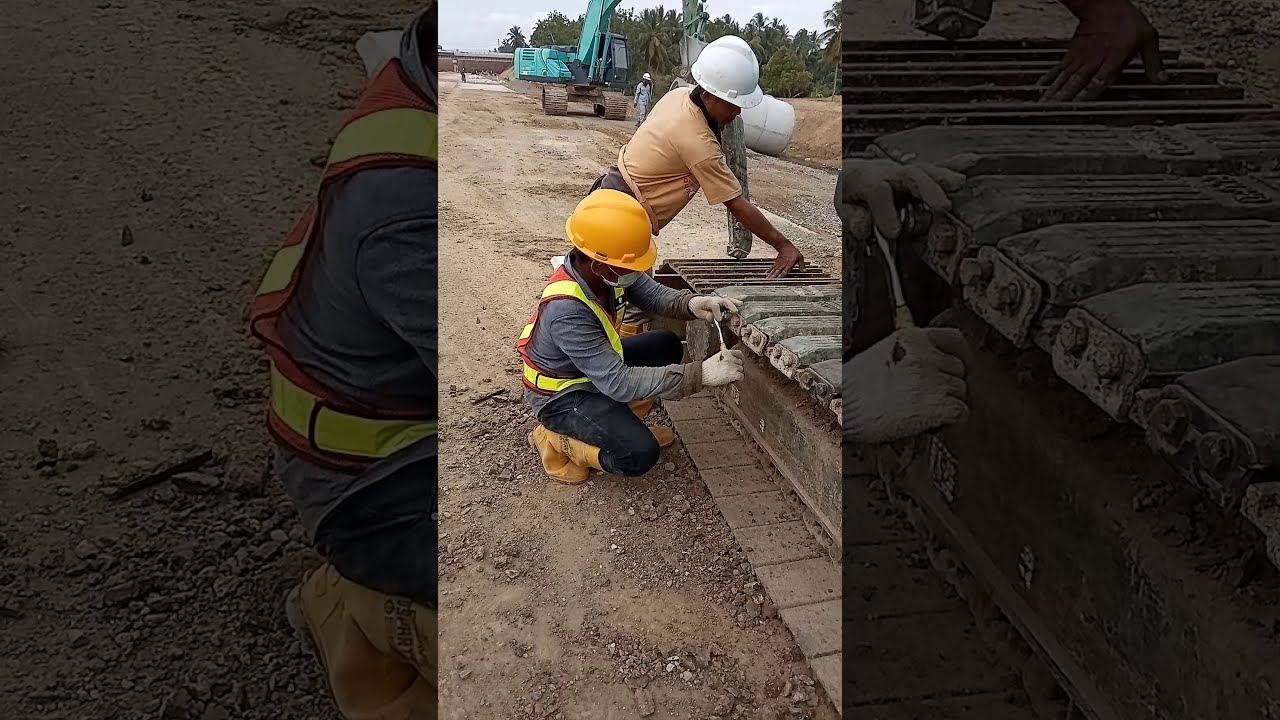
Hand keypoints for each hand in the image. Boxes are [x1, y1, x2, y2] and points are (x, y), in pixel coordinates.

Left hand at [689, 295, 743, 321]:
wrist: (698, 302)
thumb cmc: (699, 308)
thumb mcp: (699, 313)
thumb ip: (706, 316)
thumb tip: (711, 318)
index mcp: (709, 302)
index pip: (714, 306)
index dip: (717, 312)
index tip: (719, 319)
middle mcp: (716, 299)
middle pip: (724, 301)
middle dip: (730, 306)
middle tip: (734, 312)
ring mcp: (721, 299)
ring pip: (729, 299)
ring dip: (735, 302)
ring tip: (741, 304)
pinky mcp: (724, 301)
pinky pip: (732, 299)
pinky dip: (738, 298)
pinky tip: (745, 297)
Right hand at [701, 349, 744, 386]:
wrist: (703, 375)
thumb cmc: (707, 368)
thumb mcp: (716, 357)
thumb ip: (725, 357)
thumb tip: (732, 360)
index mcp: (726, 353)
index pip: (739, 353)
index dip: (741, 358)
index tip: (740, 362)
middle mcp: (730, 358)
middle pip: (740, 362)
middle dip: (736, 367)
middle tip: (730, 372)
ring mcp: (732, 366)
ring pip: (741, 369)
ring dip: (737, 373)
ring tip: (729, 375)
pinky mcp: (734, 373)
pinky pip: (741, 376)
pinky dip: (738, 379)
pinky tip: (732, 379)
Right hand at [765, 244, 803, 278]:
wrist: (785, 245)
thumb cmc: (793, 252)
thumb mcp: (800, 258)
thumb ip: (802, 265)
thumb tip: (804, 271)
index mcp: (789, 264)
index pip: (785, 271)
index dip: (782, 275)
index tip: (779, 279)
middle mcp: (783, 265)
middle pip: (778, 271)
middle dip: (774, 276)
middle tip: (771, 281)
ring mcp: (779, 264)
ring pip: (774, 270)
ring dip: (771, 275)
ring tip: (767, 279)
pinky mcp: (776, 263)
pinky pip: (772, 268)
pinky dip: (769, 271)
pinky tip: (766, 274)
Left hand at [836, 156, 972, 242]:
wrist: (856, 173)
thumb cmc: (852, 192)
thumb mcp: (843, 206)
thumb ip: (852, 217)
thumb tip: (865, 227)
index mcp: (868, 181)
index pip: (878, 192)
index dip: (886, 211)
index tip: (893, 231)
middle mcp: (891, 173)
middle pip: (911, 176)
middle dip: (929, 189)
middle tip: (942, 206)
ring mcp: (907, 172)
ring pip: (927, 171)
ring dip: (945, 177)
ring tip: (959, 184)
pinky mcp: (921, 174)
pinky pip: (940, 167)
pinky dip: (956, 164)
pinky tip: (972, 161)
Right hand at [842, 327, 972, 443]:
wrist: (842, 408)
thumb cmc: (853, 388)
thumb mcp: (882, 353)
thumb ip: (911, 353)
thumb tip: (934, 364)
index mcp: (912, 338)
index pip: (955, 339)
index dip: (962, 355)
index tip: (961, 366)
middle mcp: (926, 354)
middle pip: (959, 368)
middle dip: (949, 383)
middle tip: (929, 397)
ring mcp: (935, 379)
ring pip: (961, 390)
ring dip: (948, 402)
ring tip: (920, 409)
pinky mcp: (940, 404)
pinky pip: (962, 411)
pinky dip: (951, 420)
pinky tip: (931, 421)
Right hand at [1040, 0, 1164, 101]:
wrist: (1102, 3)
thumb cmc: (1125, 19)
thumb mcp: (1148, 38)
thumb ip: (1154, 61)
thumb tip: (1162, 80)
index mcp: (1114, 57)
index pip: (1101, 78)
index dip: (1091, 92)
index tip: (1082, 105)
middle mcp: (1094, 60)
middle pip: (1078, 81)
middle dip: (1066, 97)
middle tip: (1056, 111)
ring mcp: (1080, 58)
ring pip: (1065, 77)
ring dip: (1054, 92)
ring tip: (1044, 105)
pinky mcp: (1071, 54)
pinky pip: (1058, 69)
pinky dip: (1048, 79)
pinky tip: (1040, 88)